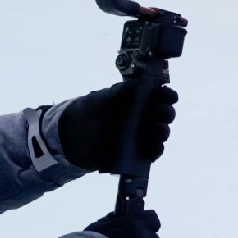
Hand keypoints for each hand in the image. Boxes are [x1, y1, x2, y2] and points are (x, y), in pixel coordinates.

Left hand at [56, 77, 176, 173]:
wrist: (70, 138)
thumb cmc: (87, 113)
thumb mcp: (98, 99)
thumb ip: (117, 92)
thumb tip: (137, 85)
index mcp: (137, 101)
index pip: (160, 96)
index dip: (167, 95)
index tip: (168, 96)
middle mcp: (143, 117)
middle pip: (164, 114)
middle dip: (167, 113)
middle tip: (161, 114)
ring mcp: (141, 135)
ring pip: (161, 133)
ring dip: (163, 132)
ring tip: (157, 131)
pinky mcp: (137, 152)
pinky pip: (152, 152)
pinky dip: (156, 151)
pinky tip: (153, 149)